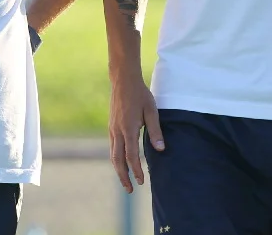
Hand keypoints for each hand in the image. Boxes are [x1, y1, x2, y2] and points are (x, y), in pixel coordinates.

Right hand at [108, 75, 163, 193]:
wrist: (123, 80)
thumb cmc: (140, 95)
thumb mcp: (152, 111)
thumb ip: (155, 131)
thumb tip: (161, 149)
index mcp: (128, 129)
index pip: (131, 156)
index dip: (136, 170)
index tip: (141, 181)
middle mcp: (117, 132)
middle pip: (118, 160)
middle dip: (124, 176)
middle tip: (130, 189)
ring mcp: (112, 129)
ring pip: (113, 155)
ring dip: (119, 169)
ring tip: (125, 180)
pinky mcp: (111, 126)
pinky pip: (112, 147)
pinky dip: (116, 159)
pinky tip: (121, 162)